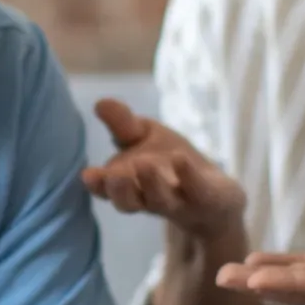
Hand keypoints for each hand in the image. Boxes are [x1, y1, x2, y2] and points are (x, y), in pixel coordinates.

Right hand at [80, 99, 245, 238]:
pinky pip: (197, 189)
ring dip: (152, 184)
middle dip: (121, 190)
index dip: (98, 185)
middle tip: (115, 176)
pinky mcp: (208, 197)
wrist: (216, 197)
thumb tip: (100, 102)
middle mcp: (150, 197)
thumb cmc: (171, 166)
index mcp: (130, 185)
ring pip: (161, 200)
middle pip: (130, 201)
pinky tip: (181, 158)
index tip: (88, 175)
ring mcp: (180, 200)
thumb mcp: (146, 138)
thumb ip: (123, 125)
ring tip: (145, 164)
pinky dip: (188, 175)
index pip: (108, 189)